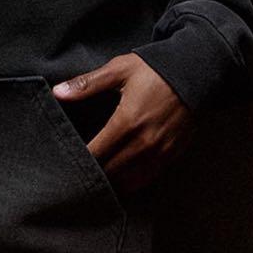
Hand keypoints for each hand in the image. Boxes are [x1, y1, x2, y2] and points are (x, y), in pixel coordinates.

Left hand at [53, 54, 194, 196]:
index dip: (79, 161)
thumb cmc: (153, 69)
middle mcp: (144, 143)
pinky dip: (131, 182)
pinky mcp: (172, 155)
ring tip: (94, 181)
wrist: (194, 72)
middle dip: (93, 175)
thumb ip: (86, 84)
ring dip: (111, 182)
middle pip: (111, 172)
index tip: (65, 163)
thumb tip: (57, 92)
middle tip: (75, 175)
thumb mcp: (118, 70)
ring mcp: (160, 152)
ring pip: (128, 181)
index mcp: (126, 122)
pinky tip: (118, 179)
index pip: (96, 153)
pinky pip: (146, 179)